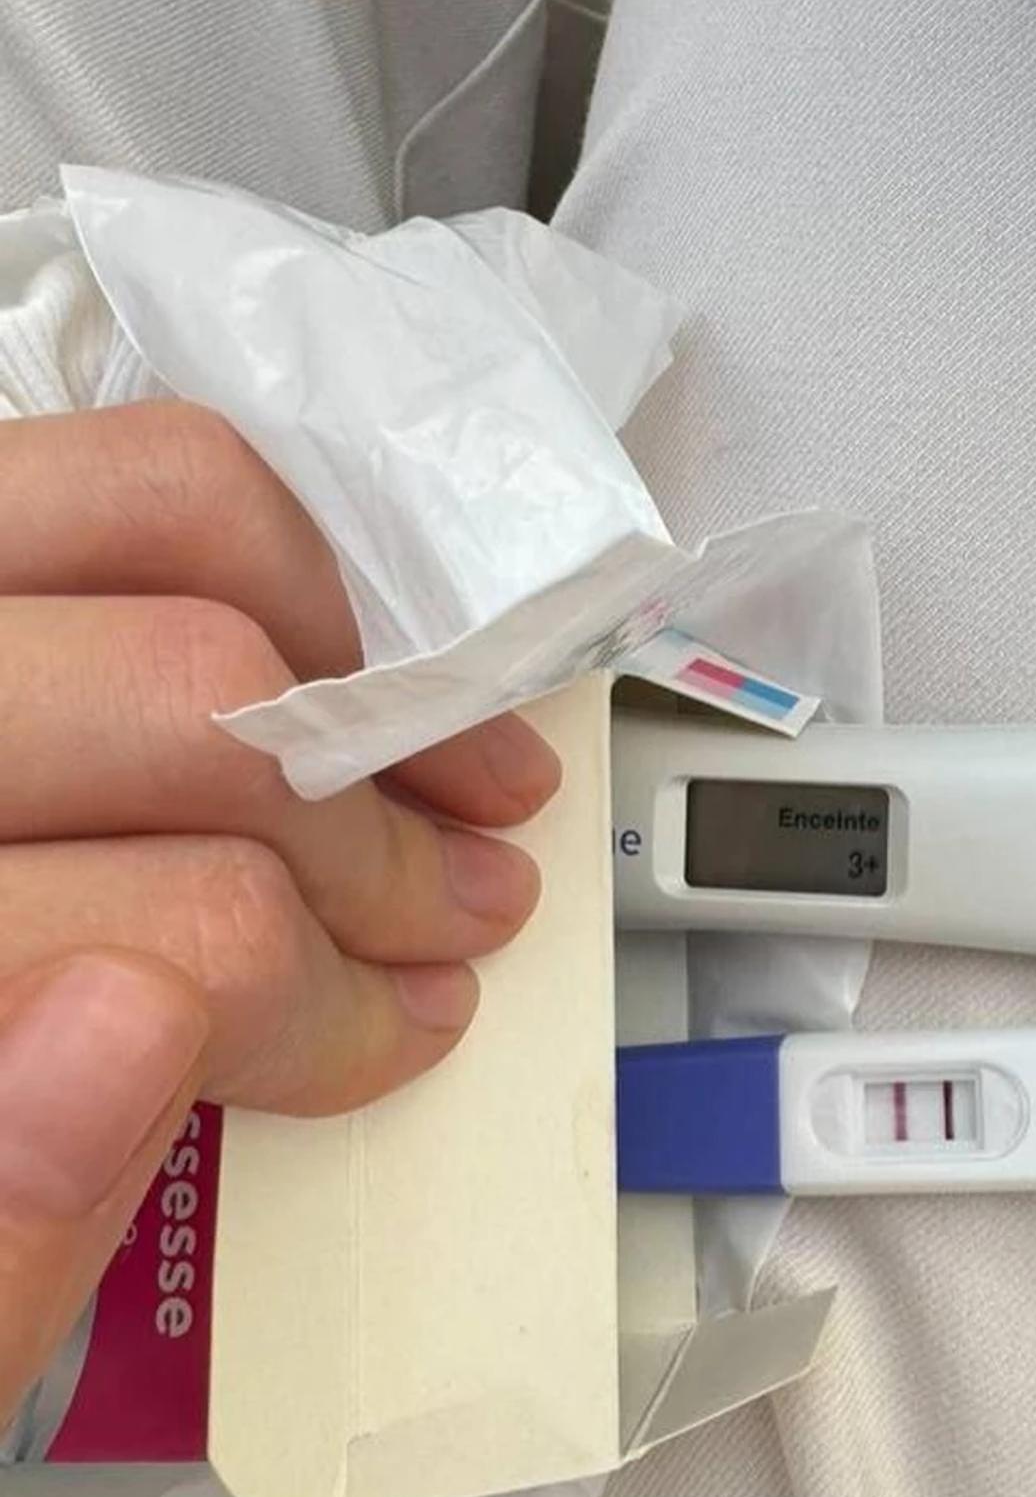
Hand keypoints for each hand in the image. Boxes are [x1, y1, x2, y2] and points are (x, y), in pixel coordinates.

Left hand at [0, 399, 560, 1441]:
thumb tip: (144, 1026)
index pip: (156, 924)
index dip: (316, 995)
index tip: (388, 1031)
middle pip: (193, 696)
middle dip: (368, 814)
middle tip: (453, 903)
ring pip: (170, 503)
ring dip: (342, 633)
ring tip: (423, 742)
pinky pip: (121, 465)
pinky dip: (253, 535)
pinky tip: (308, 640)